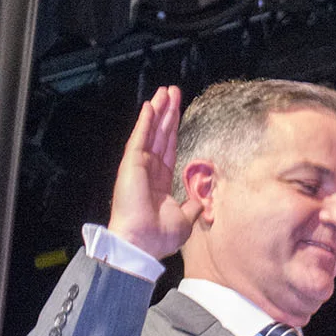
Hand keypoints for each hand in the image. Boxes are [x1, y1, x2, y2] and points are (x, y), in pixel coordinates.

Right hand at [107, 86, 202, 257]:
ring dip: (158, 111)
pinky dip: (146, 121)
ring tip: (165, 91)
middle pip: (161, 135)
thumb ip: (193, 204)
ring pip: (151, 131)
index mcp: (160, 182)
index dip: (174, 130)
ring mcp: (139, 165)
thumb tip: (203, 198)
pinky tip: (151, 105)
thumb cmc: (159, 236)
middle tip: (173, 92)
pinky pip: (140, 137)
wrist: (142, 244)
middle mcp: (148, 170)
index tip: (178, 113)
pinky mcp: (132, 163)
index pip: (169, 149)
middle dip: (167, 113)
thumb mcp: (186, 218)